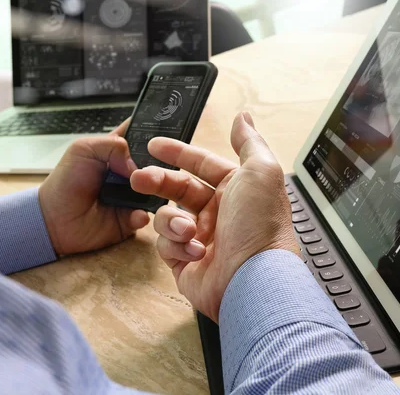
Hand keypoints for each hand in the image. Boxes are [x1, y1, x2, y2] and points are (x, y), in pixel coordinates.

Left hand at [38, 119, 149, 255]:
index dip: (157, 135)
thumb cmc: (65, 182)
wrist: (54, 219)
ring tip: (147, 189)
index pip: (144, 137)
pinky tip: (134, 213)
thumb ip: (112, 146)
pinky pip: (145, 215)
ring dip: (155, 190)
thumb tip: (136, 164)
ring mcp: (132, 196)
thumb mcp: (83, 150)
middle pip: (158, 164)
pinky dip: (141, 214)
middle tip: (157, 167)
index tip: (168, 133)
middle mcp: (130, 172)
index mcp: (119, 152)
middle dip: (162, 164)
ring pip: (157, 191)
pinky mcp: (131, 218)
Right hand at [130, 112, 298, 322]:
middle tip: (138, 177)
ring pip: (166, 217)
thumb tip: (244, 117)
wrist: (253, 281)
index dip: (177, 152)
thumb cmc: (260, 227)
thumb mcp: (261, 172)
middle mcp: (218, 212)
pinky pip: (166, 246)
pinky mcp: (186, 263)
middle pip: (176, 188)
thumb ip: (249, 142)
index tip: (153, 144)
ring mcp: (201, 238)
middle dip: (157, 180)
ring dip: (172, 221)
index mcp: (235, 189)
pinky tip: (195, 252)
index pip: (200, 164)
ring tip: (188, 231)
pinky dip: (177, 246)